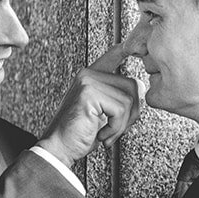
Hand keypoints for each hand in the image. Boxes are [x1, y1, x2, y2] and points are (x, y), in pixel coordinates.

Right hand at [38, 33, 142, 164]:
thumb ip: (119, 97)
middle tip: (114, 129)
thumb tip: (140, 86)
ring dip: (122, 124)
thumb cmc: (80, 133)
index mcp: (91, 76)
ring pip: (128, 100)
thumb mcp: (103, 113)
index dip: (129, 49)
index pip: (114, 54)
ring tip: (106, 133)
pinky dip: (115, 128)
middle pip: (132, 85)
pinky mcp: (89, 94)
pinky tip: (101, 134)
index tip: (139, 49)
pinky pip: (120, 110)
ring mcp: (88, 82)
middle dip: (131, 113)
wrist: (58, 148)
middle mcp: (88, 74)